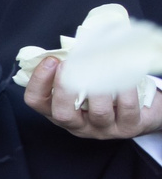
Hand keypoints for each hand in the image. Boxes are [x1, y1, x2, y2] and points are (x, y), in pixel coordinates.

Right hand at [26, 54, 161, 138]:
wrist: (141, 110)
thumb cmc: (107, 92)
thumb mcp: (83, 84)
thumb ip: (72, 72)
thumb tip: (67, 48)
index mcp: (60, 111)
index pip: (36, 101)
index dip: (39, 81)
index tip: (51, 60)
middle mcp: (78, 125)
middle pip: (62, 114)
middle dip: (64, 88)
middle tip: (69, 65)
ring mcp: (103, 130)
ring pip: (98, 112)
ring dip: (100, 88)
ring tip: (103, 66)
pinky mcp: (128, 128)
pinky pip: (126, 108)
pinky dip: (125, 89)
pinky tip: (126, 75)